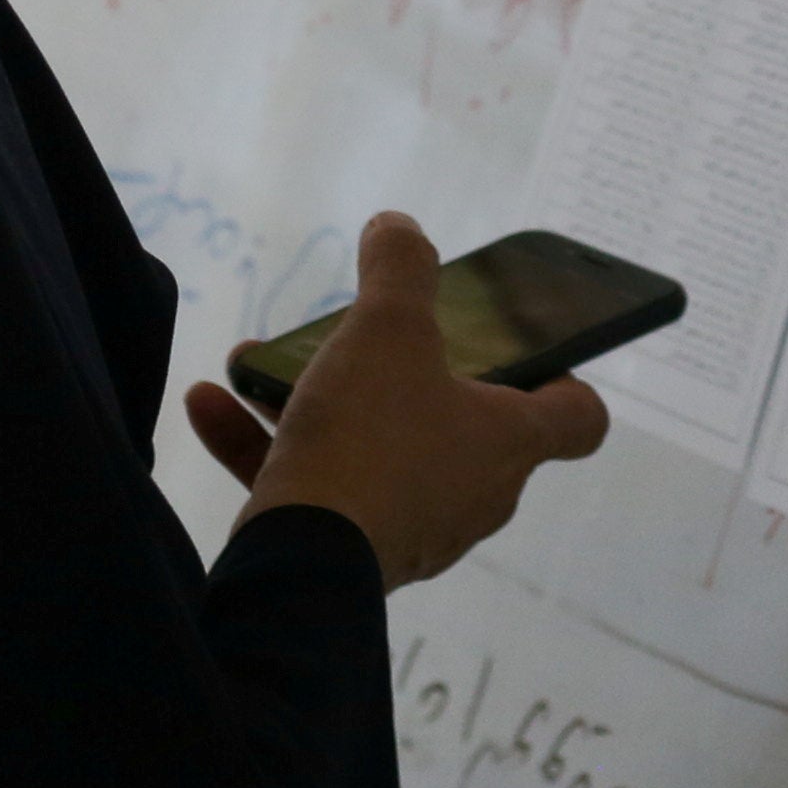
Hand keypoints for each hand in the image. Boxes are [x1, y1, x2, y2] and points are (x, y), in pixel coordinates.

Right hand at [181, 213, 608, 590]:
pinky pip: (317, 487)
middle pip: (459, 423)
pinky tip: (210, 404)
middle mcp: (473, 493)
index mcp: (508, 442)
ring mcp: (412, 528)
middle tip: (361, 338)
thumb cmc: (370, 436)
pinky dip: (269, 448)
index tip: (525, 346)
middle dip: (399, 373)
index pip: (578, 418)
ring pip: (374, 449)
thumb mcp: (387, 328)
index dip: (564, 376)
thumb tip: (398, 225)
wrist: (302, 562)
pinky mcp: (351, 555)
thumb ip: (399, 268)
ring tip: (259, 362)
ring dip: (316, 401)